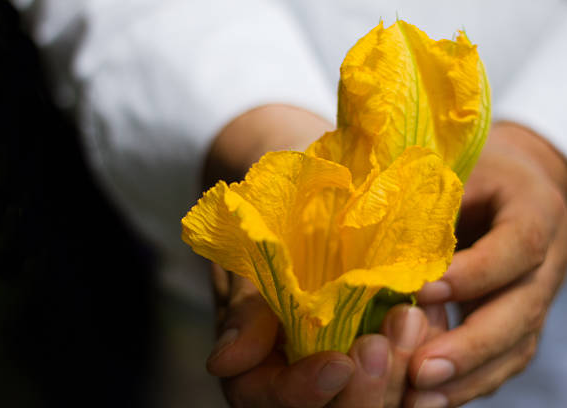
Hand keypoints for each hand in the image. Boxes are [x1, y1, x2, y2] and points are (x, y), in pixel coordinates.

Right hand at [208, 264, 446, 406]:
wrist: (299, 245)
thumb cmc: (270, 260)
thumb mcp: (250, 279)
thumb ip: (244, 317)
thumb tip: (224, 361)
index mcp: (259, 380)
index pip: (275, 402)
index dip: (304, 392)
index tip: (337, 363)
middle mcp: (304, 393)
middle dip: (369, 389)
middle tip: (390, 333)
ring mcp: (345, 386)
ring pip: (377, 407)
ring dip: (401, 371)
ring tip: (411, 318)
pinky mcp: (382, 375)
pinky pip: (407, 387)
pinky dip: (421, 360)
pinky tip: (429, 324)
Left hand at [410, 123, 566, 406]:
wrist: (512, 185)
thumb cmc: (475, 171)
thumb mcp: (456, 168)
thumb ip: (427, 198)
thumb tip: (365, 230)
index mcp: (534, 209)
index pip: (516, 245)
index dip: (475, 273)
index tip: (424, 290)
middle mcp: (545, 261)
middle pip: (520, 311)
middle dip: (470, 345)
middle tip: (421, 370)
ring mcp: (535, 296)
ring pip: (514, 345)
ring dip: (467, 376)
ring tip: (421, 397)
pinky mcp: (517, 321)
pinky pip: (502, 359)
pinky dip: (469, 382)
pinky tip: (432, 398)